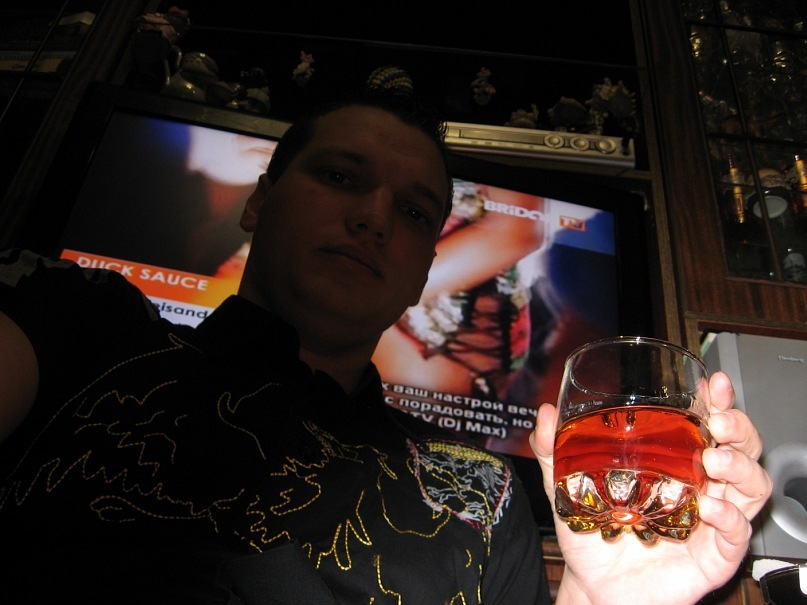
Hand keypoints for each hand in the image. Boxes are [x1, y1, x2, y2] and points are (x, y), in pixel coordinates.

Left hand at [530, 370, 772, 604]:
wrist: (591, 585)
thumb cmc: (589, 533)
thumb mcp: (565, 486)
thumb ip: (553, 451)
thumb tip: (545, 414)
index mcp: (674, 462)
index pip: (707, 425)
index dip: (718, 402)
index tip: (713, 384)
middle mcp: (699, 486)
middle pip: (741, 448)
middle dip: (738, 428)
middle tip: (718, 421)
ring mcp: (711, 522)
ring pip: (751, 486)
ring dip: (740, 466)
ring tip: (713, 458)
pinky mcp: (714, 557)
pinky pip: (736, 533)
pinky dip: (729, 517)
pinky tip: (709, 508)